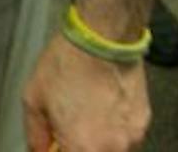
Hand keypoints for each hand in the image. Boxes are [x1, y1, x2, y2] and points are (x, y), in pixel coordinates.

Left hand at [22, 31, 149, 151]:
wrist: (102, 37)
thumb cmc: (67, 64)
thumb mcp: (34, 99)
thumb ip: (36, 135)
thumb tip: (40, 151)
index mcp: (81, 148)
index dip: (59, 150)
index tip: (56, 143)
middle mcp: (110, 149)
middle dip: (79, 146)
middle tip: (70, 128)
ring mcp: (130, 138)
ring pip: (111, 150)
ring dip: (98, 141)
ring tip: (88, 113)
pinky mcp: (142, 123)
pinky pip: (125, 137)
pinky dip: (113, 129)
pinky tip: (103, 106)